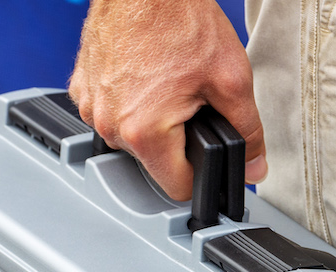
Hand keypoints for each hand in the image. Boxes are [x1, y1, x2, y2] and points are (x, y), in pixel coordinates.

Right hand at [68, 0, 266, 201]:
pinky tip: (145, 73)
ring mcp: (91, 106)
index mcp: (144, 132)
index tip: (207, 156)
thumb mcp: (231, 79)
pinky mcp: (82, 88)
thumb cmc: (178, 19)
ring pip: (131, 137)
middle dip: (176, 140)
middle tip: (191, 101)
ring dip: (151, 120)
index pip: (177, 188)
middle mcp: (109, 125)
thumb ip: (247, 132)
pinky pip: (111, 112)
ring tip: (168, 82)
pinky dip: (129, 100)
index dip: (200, 174)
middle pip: (153, 162)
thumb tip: (254, 165)